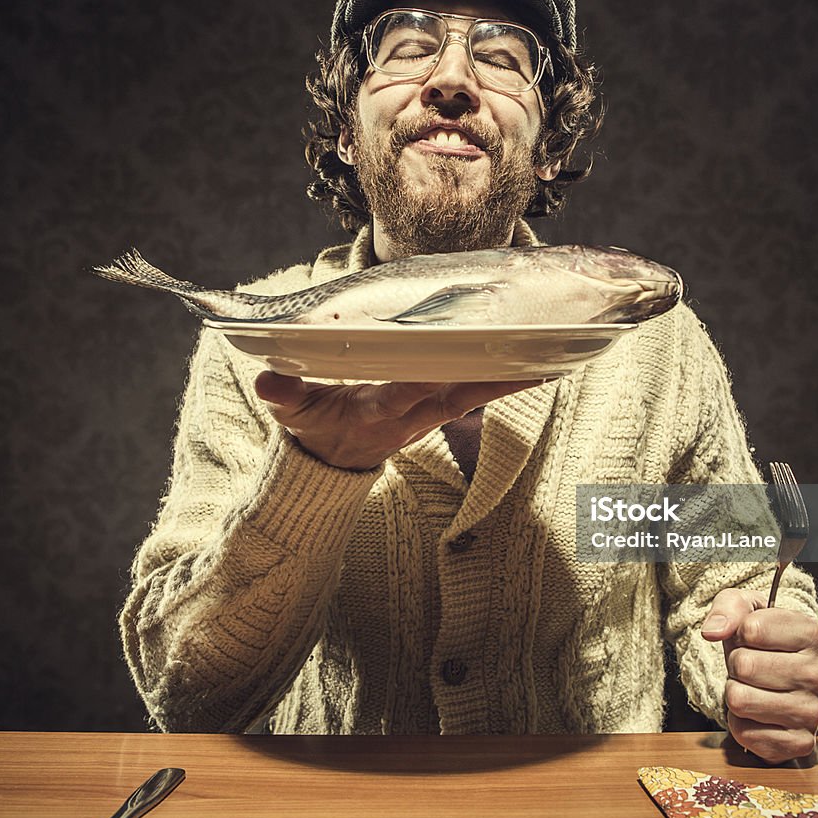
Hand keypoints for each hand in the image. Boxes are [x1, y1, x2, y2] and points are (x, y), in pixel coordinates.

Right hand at [255, 371, 543, 470]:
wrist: (334, 460)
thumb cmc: (315, 427)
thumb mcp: (294, 414)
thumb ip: (284, 396)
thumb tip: (267, 381)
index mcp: (374, 411)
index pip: (402, 393)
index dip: (422, 380)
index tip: (447, 360)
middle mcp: (410, 415)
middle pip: (457, 395)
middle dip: (491, 380)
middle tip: (532, 356)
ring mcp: (428, 415)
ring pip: (475, 395)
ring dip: (509, 380)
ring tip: (550, 356)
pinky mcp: (438, 410)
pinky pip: (477, 394)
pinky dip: (506, 381)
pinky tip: (540, 365)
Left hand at [702, 588, 817, 763]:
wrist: (772, 675)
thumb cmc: (758, 639)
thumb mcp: (744, 608)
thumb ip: (727, 608)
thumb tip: (712, 632)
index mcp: (815, 635)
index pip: (751, 630)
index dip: (739, 633)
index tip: (751, 638)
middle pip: (744, 666)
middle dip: (736, 664)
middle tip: (750, 666)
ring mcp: (814, 712)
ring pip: (740, 700)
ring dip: (735, 692)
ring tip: (754, 687)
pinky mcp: (801, 744)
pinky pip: (745, 733)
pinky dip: (740, 723)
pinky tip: (758, 713)